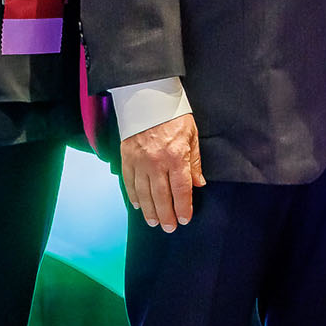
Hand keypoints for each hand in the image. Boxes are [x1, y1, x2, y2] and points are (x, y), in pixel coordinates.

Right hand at [120, 114, 204, 232]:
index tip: (185, 219)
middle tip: (169, 228)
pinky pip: (129, 182)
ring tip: (154, 222)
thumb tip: (198, 184)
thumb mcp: (192, 135)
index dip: (183, 207)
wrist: (148, 97)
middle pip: (161, 196)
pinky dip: (133, 196)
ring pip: (144, 193)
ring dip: (149, 210)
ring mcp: (139, 161)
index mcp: (176, 156)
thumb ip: (194, 161)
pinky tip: (138, 205)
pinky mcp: (126, 157)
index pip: (181, 189)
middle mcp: (156, 162)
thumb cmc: (174, 115)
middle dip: (166, 215)